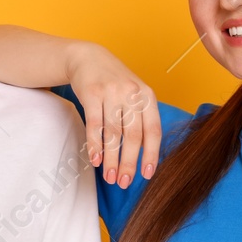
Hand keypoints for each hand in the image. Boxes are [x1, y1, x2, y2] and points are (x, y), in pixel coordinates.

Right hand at [67, 43, 159, 188]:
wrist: (88, 58)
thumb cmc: (114, 84)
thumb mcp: (133, 95)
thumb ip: (140, 120)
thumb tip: (144, 156)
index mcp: (147, 96)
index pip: (153, 130)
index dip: (151, 154)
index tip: (147, 175)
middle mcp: (132, 93)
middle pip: (133, 136)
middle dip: (129, 163)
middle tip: (124, 182)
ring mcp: (111, 92)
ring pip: (113, 134)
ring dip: (111, 159)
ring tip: (110, 177)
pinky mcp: (91, 93)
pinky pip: (95, 125)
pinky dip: (95, 146)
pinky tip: (96, 160)